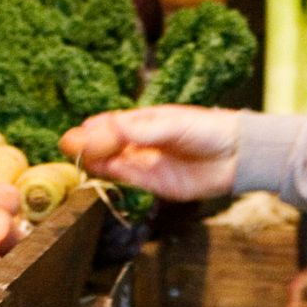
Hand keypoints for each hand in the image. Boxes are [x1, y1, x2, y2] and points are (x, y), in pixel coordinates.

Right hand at [59, 105, 243, 201]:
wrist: (238, 156)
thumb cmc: (209, 130)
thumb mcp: (174, 125)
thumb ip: (142, 129)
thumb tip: (110, 126)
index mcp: (147, 121)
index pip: (112, 124)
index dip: (93, 129)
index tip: (76, 134)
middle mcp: (143, 142)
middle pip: (108, 144)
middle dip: (88, 145)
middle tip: (68, 147)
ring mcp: (148, 163)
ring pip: (114, 162)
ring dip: (96, 161)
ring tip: (79, 158)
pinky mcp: (155, 184)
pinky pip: (128, 179)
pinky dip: (112, 175)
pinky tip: (98, 169)